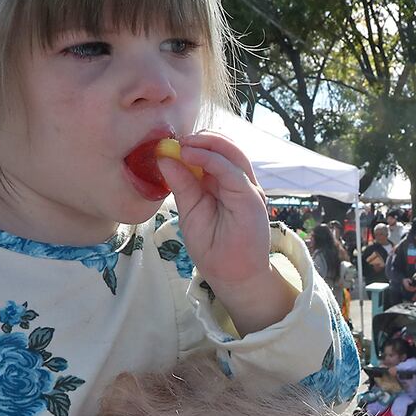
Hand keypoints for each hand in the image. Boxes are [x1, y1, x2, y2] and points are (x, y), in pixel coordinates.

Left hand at [160, 132, 294, 334]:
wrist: (233, 277)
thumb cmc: (213, 248)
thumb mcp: (190, 212)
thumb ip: (182, 185)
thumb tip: (164, 158)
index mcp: (224, 184)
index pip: (214, 154)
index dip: (194, 144)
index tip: (169, 142)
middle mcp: (238, 183)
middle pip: (226, 147)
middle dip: (202, 139)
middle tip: (176, 139)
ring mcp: (247, 189)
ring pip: (233, 152)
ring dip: (207, 143)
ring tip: (183, 144)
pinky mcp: (251, 198)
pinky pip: (232, 171)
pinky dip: (212, 159)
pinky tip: (192, 156)